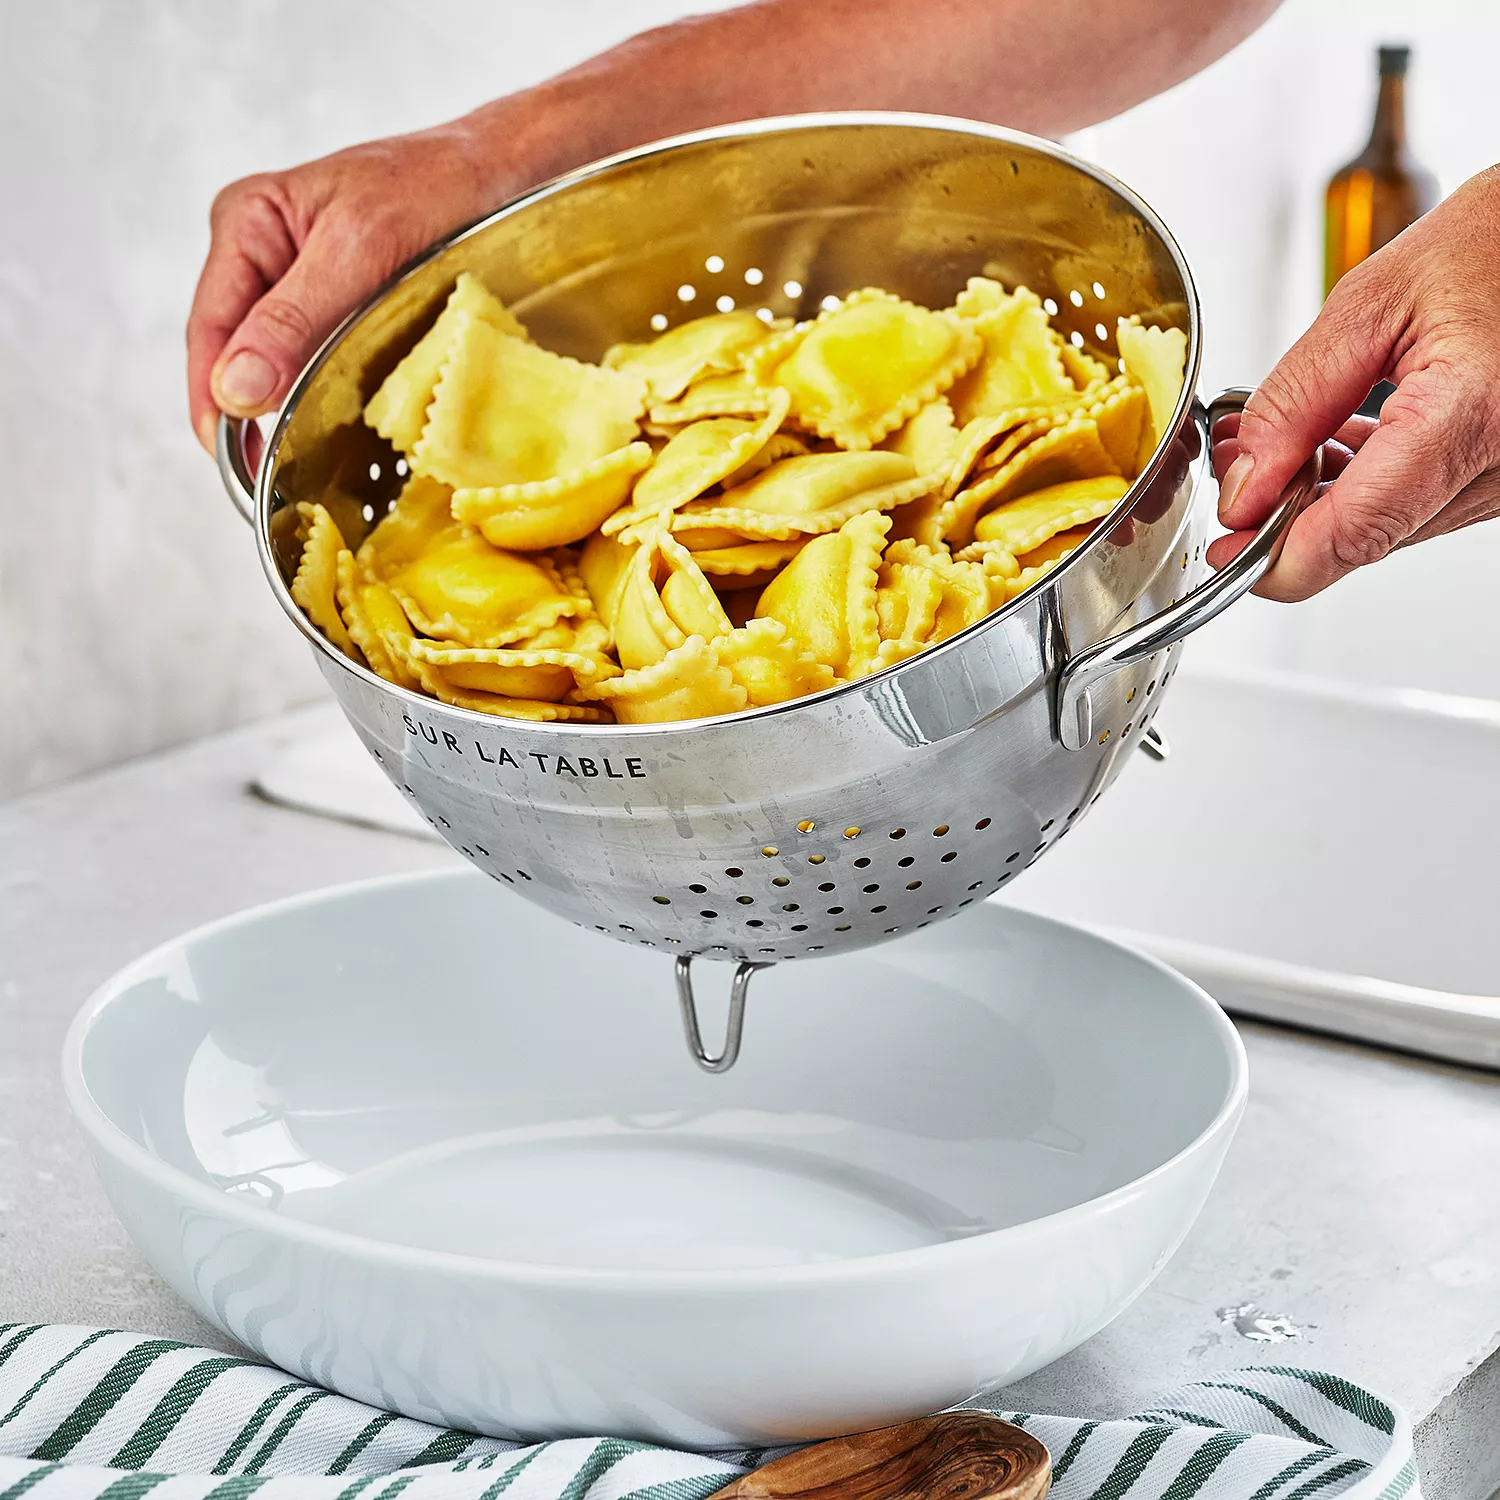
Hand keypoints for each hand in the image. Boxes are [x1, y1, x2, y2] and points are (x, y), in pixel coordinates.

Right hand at [185, 99, 567, 453]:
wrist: (501, 173)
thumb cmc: (435, 187)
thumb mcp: (359, 249)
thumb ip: (295, 320)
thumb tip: (237, 390)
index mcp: (248, 224)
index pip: (211, 327)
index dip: (213, 400)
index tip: (230, 459)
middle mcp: (264, 255)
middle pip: (236, 353)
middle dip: (249, 413)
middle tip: (268, 481)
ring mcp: (300, 284)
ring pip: (277, 365)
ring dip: (286, 411)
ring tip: (296, 468)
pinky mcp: (342, 309)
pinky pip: (318, 362)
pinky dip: (324, 397)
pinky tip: (334, 433)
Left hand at [1209, 163, 1499, 600]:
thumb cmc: (1494, 245)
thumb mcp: (1372, 304)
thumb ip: (1297, 402)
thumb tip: (1243, 489)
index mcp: (1470, 413)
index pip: (1355, 531)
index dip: (1273, 556)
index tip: (1225, 545)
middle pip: (1362, 536)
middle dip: (1283, 515)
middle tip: (1238, 465)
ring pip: (1384, 526)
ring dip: (1320, 499)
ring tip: (1282, 441)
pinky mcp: (1499, 479)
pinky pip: (1415, 503)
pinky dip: (1362, 484)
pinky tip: (1333, 443)